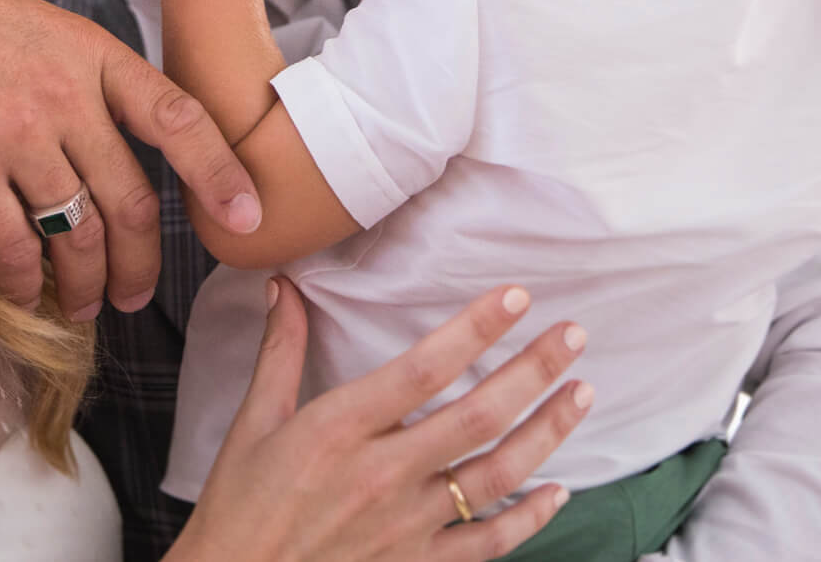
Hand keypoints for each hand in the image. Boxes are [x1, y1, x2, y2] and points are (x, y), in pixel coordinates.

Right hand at [0, 0, 262, 318]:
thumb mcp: (38, 30)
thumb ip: (86, 82)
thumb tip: (121, 155)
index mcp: (93, 54)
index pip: (180, 118)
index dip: (223, 173)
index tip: (250, 217)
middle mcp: (64, 93)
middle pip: (131, 200)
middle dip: (140, 262)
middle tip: (131, 294)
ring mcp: (14, 131)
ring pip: (78, 233)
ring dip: (84, 285)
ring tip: (80, 306)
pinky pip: (14, 246)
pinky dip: (26, 281)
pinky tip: (24, 291)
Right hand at [172, 280, 589, 561]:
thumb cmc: (240, 505)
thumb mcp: (253, 421)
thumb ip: (279, 349)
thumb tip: (283, 284)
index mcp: (339, 428)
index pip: (424, 368)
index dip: (476, 329)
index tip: (516, 297)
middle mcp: (381, 473)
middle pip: (477, 415)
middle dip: (532, 371)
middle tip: (573, 335)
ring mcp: (405, 525)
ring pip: (496, 474)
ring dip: (546, 432)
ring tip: (580, 394)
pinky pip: (488, 542)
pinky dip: (530, 518)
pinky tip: (558, 490)